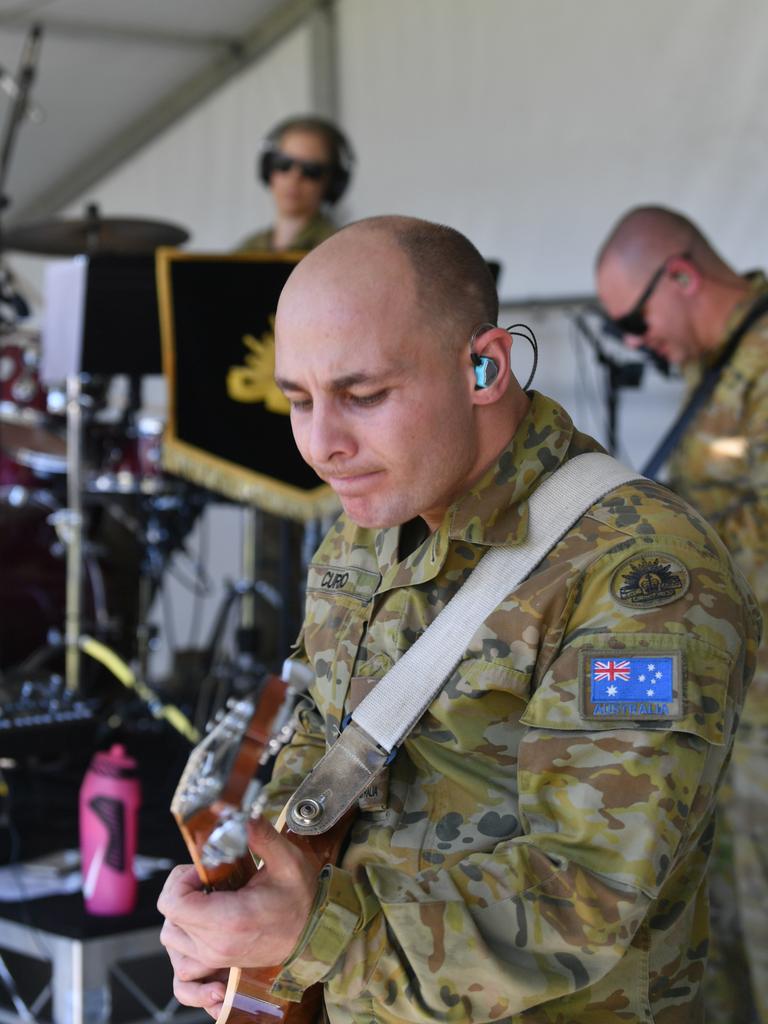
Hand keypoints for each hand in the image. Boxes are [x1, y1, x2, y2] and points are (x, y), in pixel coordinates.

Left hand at [158, 815, 319, 1001]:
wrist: (315, 936)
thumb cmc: (302, 900)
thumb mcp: (286, 861)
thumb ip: (261, 836)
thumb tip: (242, 813)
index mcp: (229, 920)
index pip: (173, 903)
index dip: (180, 879)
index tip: (202, 869)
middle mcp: (216, 945)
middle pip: (169, 917)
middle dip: (182, 890)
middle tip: (207, 877)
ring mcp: (215, 959)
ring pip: (171, 938)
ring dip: (180, 914)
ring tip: (206, 897)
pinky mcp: (218, 964)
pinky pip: (182, 965)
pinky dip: (183, 944)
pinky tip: (201, 925)